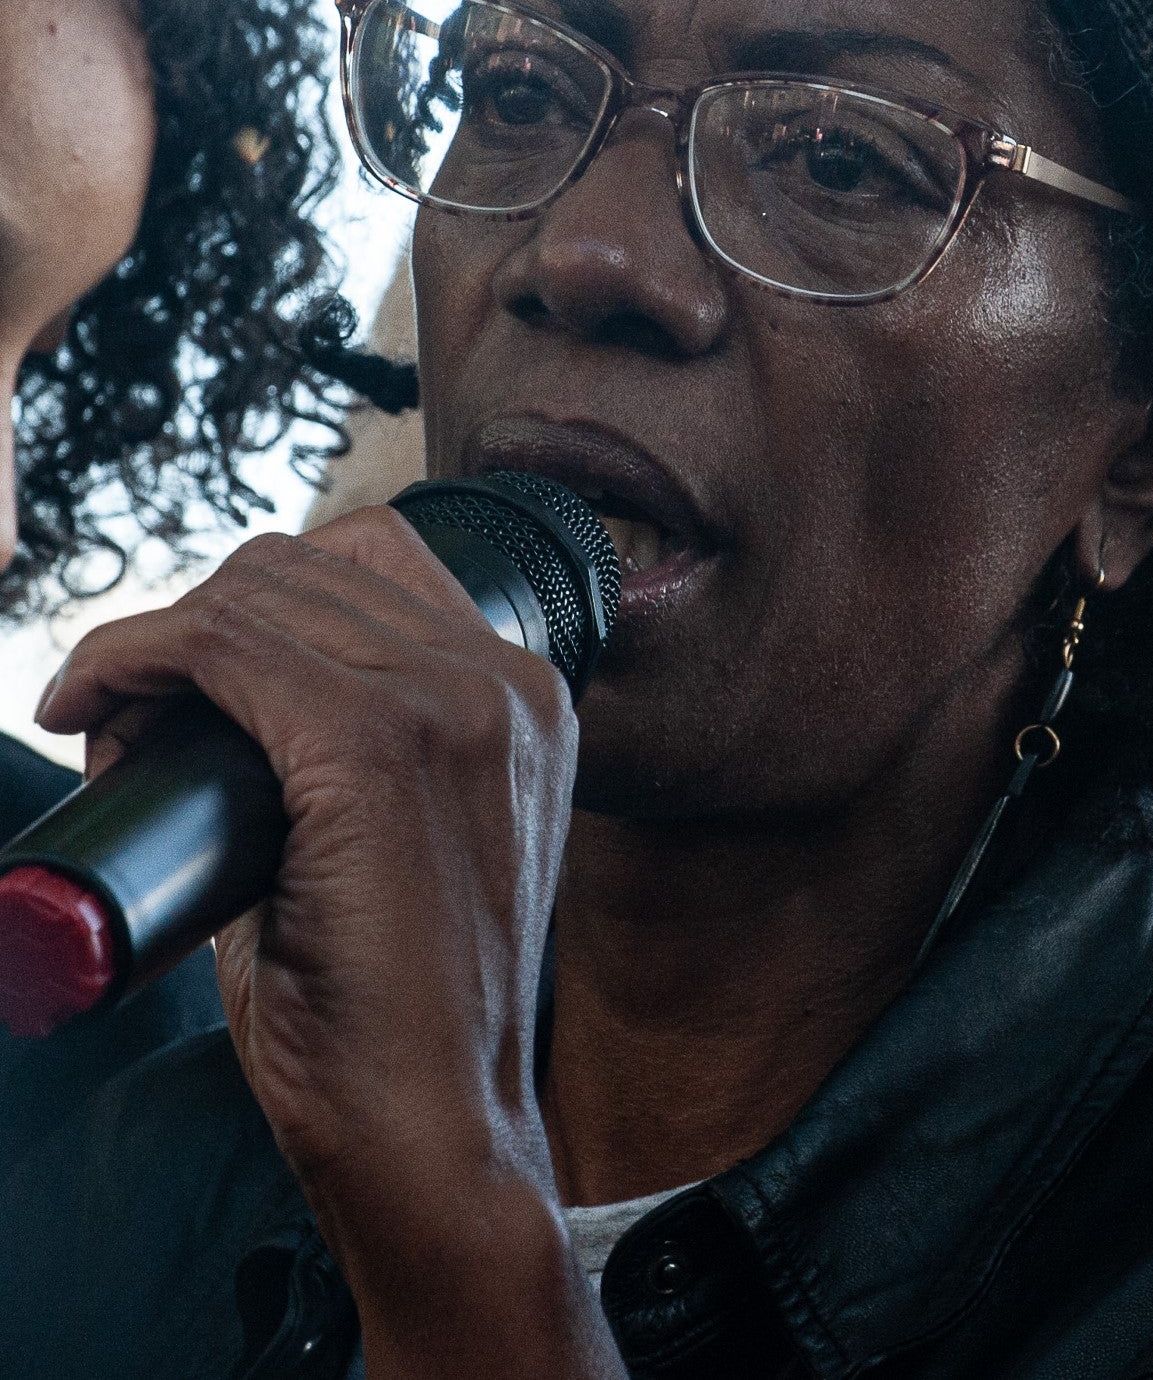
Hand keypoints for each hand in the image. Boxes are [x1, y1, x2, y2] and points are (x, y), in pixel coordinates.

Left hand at [39, 510, 622, 1376]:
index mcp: (527, 697)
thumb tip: (182, 715)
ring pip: (258, 591)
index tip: (182, 685)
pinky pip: (222, 646)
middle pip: (304, 565)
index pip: (372, 562)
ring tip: (104, 724)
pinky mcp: (376, 747)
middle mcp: (506, 681)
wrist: (437, 1126)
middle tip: (122, 717)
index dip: (252, 604)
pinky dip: (132, 657)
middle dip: (190, 623)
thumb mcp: (387, 852)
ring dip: (152, 640)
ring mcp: (452, 706)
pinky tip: (87, 706)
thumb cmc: (392, 1019)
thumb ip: (331, 771)